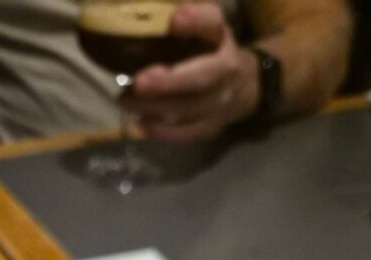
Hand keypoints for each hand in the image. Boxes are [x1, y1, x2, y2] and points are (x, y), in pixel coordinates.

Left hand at [127, 2, 259, 142]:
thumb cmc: (213, 50)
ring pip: (188, 109)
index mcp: (222, 38)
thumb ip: (191, 17)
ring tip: (125, 100)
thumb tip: (166, 14)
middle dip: (169, 82)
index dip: (196, 21)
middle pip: (200, 78)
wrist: (244, 86)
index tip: (175, 20)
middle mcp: (226, 71)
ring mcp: (221, 103)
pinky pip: (186, 134)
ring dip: (154, 107)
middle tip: (139, 82)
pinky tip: (141, 122)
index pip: (212, 25)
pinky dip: (162, 131)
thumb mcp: (207, 26)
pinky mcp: (211, 127)